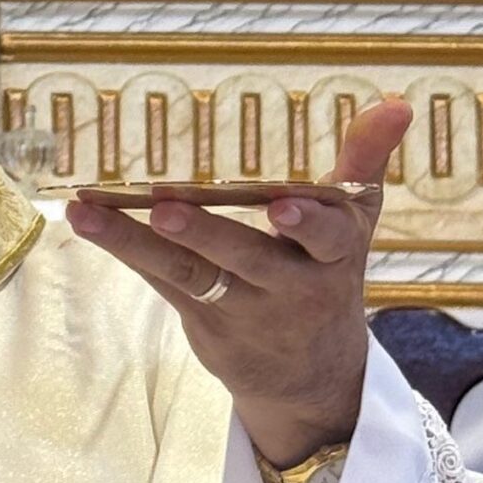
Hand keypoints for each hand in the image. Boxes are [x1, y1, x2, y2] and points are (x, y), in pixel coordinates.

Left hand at [66, 99, 409, 467]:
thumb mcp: (355, 226)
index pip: (328, 238)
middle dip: (207, 233)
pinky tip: (86, 219)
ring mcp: (243, 312)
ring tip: (90, 212)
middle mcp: (290, 289)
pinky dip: (125, 251)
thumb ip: (364, 163)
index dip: (307, 223)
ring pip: (188, 273)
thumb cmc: (328, 276)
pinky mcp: (204, 325)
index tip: (281, 206)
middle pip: (246, 258)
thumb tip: (395, 103)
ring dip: (135, 241)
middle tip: (166, 207)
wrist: (313, 379)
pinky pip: (162, 282)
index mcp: (334, 258)